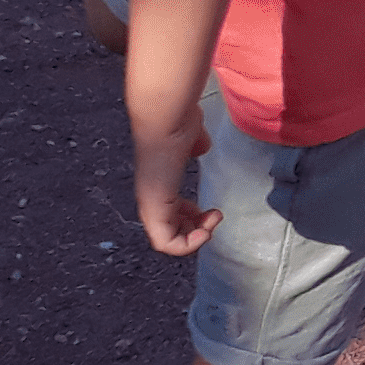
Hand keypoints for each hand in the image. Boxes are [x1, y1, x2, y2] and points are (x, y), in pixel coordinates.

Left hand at [131, 114, 218, 255]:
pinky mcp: (154, 208)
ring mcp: (151, 204)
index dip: (192, 217)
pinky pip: (166, 243)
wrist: (164, 118)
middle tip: (213, 219)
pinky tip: (204, 233)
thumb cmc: (176, 122)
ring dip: (194, 239)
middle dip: (196, 230)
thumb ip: (195, 144)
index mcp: (159, 182)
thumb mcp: (191, 137)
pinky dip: (187, 245)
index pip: (170, 214)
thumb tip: (200, 145)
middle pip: (169, 231)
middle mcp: (151, 196)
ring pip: (167, 241)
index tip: (209, 210)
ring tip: (211, 225)